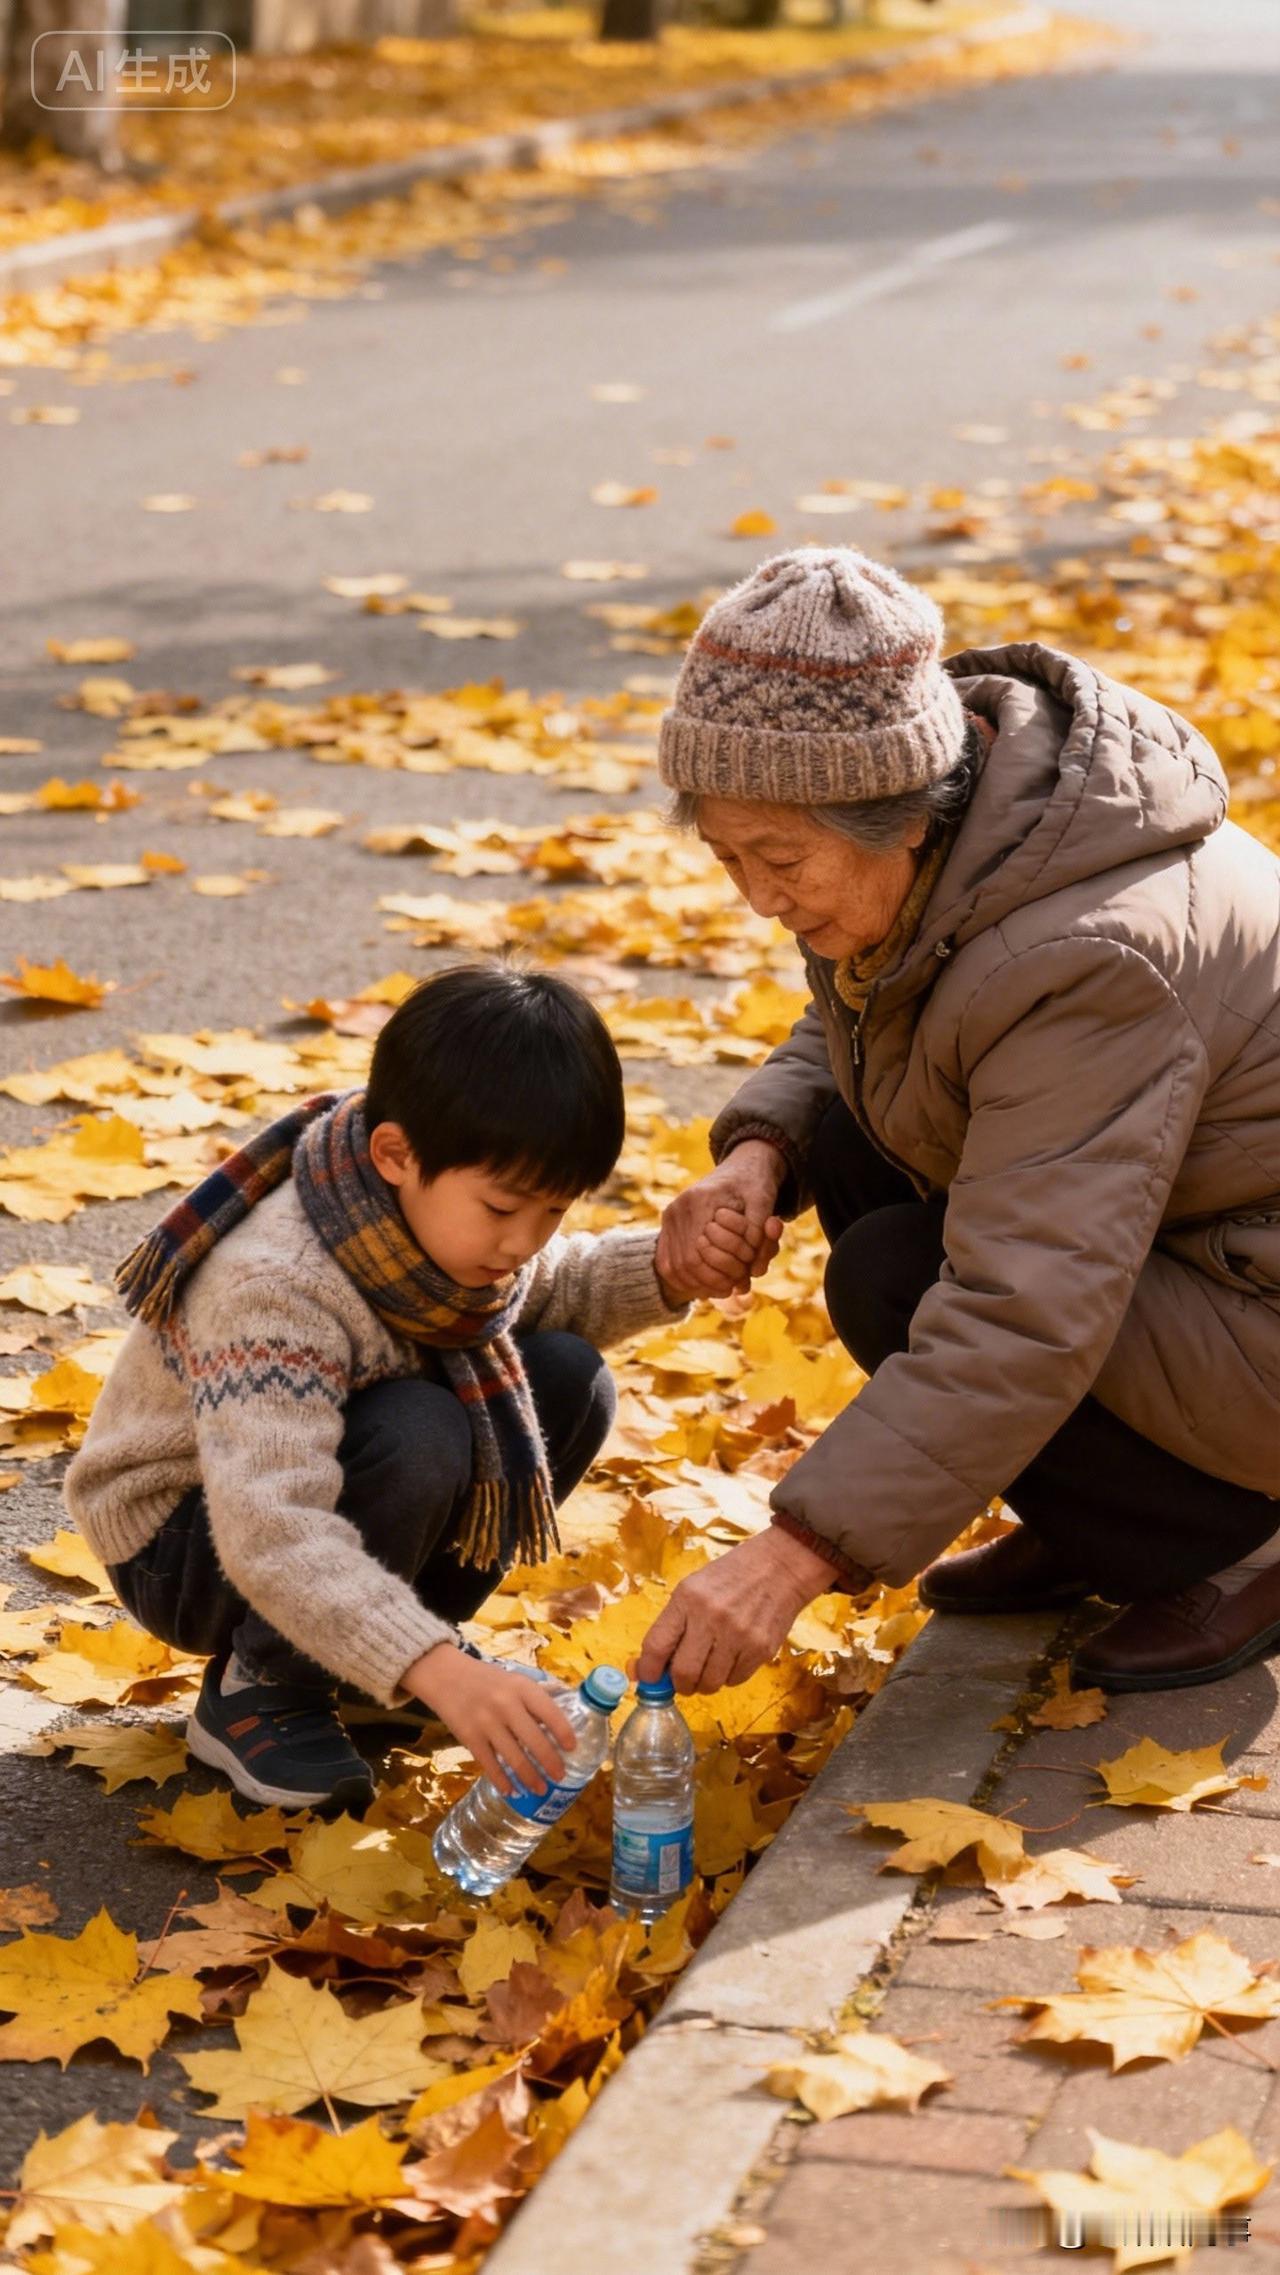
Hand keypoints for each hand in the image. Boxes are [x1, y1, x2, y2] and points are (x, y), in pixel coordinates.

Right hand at [402, 1643, 576, 1798]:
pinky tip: (511, 1790)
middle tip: (561, 1776)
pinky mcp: (469, 1737)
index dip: (564, 1732)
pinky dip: (502, 1781)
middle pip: (535, 1741)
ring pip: (514, 1758)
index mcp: (522, 1688)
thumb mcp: (515, 1680)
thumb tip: (565, 1718)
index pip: (550, 1712)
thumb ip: (537, 1698)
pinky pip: (490, 1765)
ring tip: (541, 1789)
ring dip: (530, 1777)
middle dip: (551, 1763)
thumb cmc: (486, 1679)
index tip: (572, 1748)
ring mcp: (486, 1722)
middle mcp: (506, 1705)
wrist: (445, 1675)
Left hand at [635, 1526, 836, 1694]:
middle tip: (683, 1679)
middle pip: (684, 1673)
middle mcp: (712, 1617)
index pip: (657, 1645)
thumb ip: (672, 1625)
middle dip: (680, 1684)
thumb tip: (647, 1667)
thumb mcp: (693, 1588)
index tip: (649, 1679)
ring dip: (705, 1683)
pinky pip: (735, 1681)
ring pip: (711, 1683)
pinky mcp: (761, 1649)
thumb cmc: (731, 1577)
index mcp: (688, 1599)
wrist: (780, 1568)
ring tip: (709, 1667)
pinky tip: (732, 1657)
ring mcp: (739, 1635)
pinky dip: (728, 1677)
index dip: (649, 1670)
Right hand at [656, 1140, 786, 1301]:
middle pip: (685, 1263)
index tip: (740, 1281)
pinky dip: (687, 1278)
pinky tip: (706, 1284)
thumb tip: (754, 1271)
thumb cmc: (755, 1184)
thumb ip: (761, 1235)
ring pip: (673, 1266)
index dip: (719, 1274)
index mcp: (699, 1200)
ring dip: (697, 1283)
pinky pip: (668, 1261)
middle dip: (710, 1281)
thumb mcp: (765, 1202)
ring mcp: (670, 1217)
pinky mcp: (669, 1224)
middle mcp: (678, 1208)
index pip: (699, 1253)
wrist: (742, 1167)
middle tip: (732, 1287)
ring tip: (721, 1287)